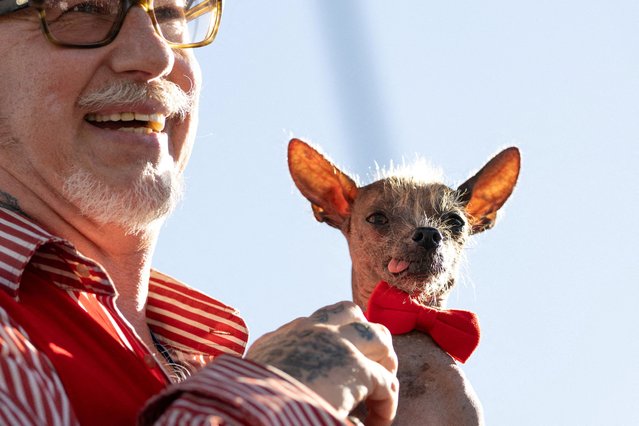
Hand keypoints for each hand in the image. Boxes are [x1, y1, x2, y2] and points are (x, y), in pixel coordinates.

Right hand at [246, 301, 398, 425]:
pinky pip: (386, 382)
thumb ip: (275, 367)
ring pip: (378, 336)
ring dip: (385, 360)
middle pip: (351, 314)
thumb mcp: (257, 375)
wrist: (252, 406)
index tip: (337, 363)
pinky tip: (379, 422)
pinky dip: (387, 404)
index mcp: (285, 335)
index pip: (318, 322)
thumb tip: (292, 381)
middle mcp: (312, 330)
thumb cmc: (252, 399)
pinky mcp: (355, 369)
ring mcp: (336, 345)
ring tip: (382, 387)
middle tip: (371, 363)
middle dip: (365, 336)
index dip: (335, 338)